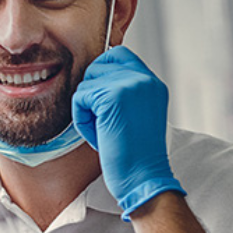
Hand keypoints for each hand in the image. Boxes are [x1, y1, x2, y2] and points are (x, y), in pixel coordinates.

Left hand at [72, 46, 184, 219]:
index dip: (102, 74)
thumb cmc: (135, 154)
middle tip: (104, 120)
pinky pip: (79, 98)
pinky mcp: (112, 97)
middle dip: (92, 92)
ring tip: (105, 130)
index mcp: (152, 83)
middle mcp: (144, 79)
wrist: (143, 177)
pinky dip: (82, 120)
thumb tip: (94, 78)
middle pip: (98, 65)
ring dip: (87, 109)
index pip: (118, 55)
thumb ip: (122, 92)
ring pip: (86, 83)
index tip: (102, 102)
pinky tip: (99, 135)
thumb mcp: (136, 114)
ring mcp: (130, 85)